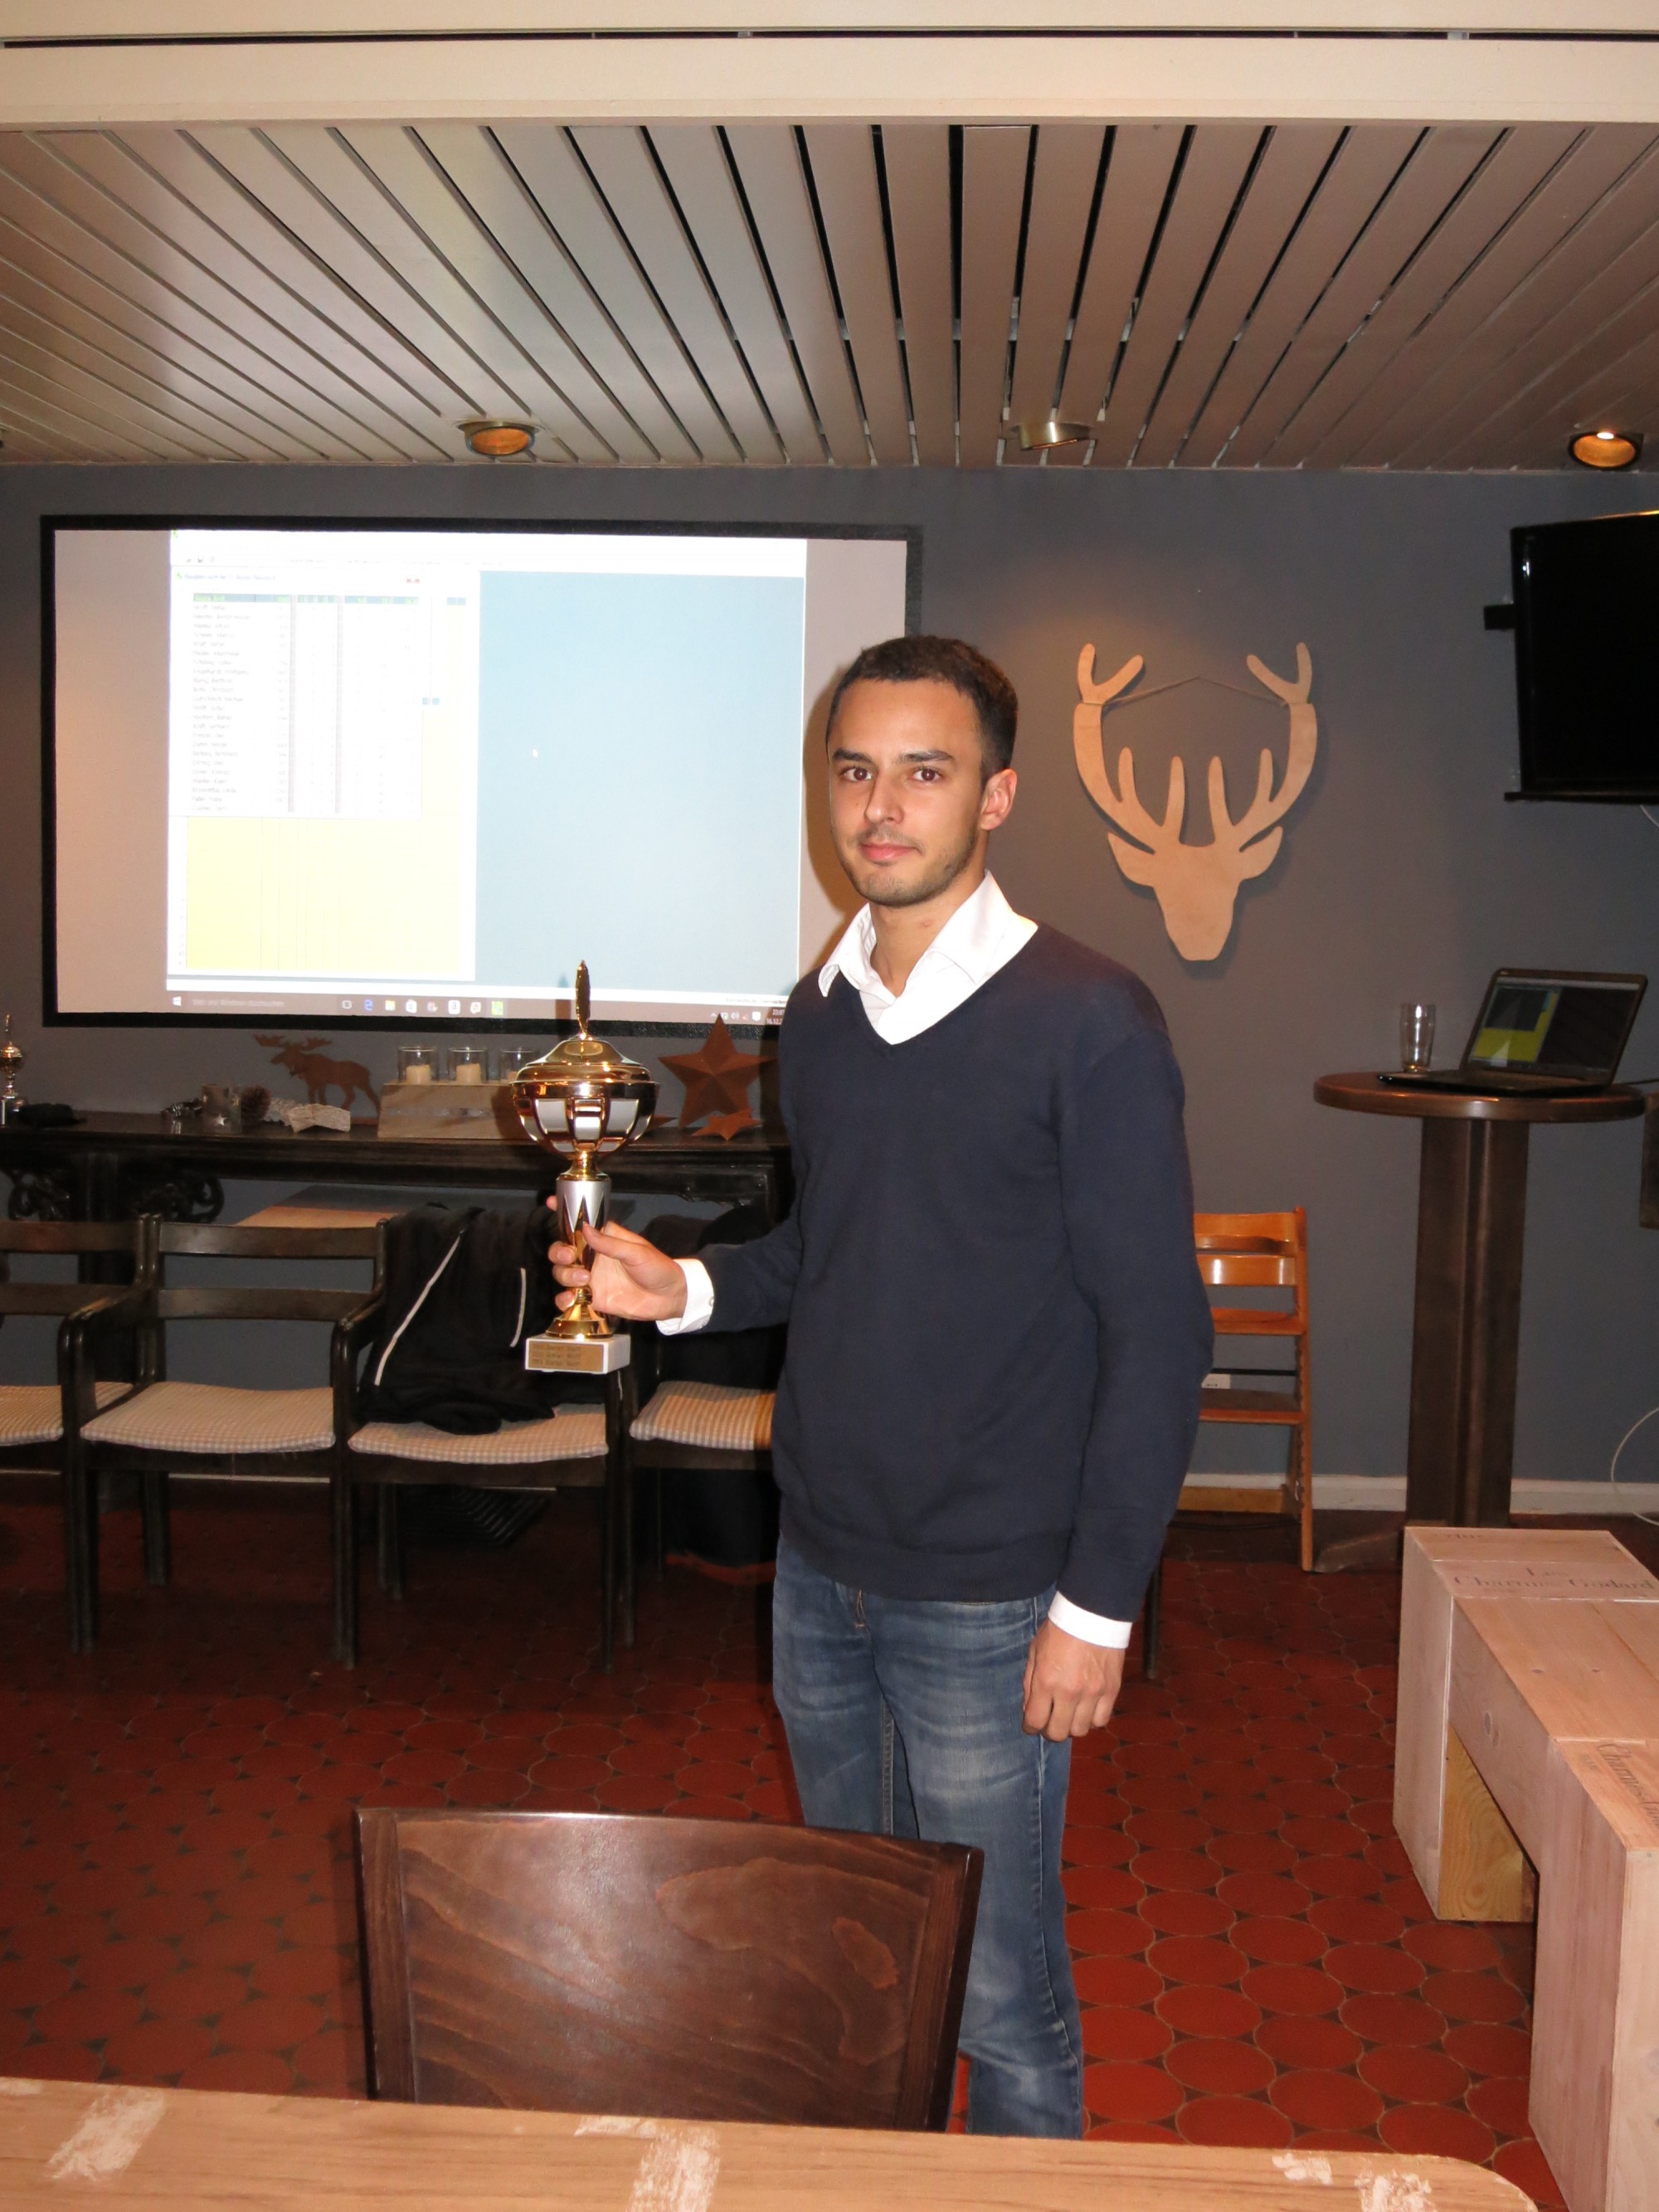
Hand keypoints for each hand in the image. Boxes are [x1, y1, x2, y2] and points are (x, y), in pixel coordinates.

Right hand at [547, 1214, 687, 1323]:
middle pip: (561, 1250)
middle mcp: (592, 1257)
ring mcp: (590, 1278)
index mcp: (604, 1239)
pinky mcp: (591, 1298)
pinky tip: (571, 1299)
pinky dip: (563, 1299)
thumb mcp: (637, 1252)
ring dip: (565, 1275)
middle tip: (569, 1256)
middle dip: (558, 1251)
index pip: (579, 1224)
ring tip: (585, 1279)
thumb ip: (610, 1243)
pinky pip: (568, 1297)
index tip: (550, 1202)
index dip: (563, 1213)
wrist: (669, 1298)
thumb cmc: (658, 1268)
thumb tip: (586, 1229)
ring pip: (561, 1273)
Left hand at [1022, 1619, 1124, 1741]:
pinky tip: (1087, 1709)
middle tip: (1050, 1720)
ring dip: (1072, 1725)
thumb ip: (1029, 1682)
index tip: (1031, 1725)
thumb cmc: (1059, 1630)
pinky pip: (1101, 1720)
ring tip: (1070, 1714)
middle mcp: (1069, 1692)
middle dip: (1050, 1730)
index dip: (1031, 1727)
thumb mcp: (1035, 1651)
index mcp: (1045, 1681)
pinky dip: (1092, 1719)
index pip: (1035, 1721)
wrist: (1092, 1614)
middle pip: (1059, 1732)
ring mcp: (1092, 1693)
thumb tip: (1029, 1709)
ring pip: (1081, 1730)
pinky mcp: (1111, 1690)